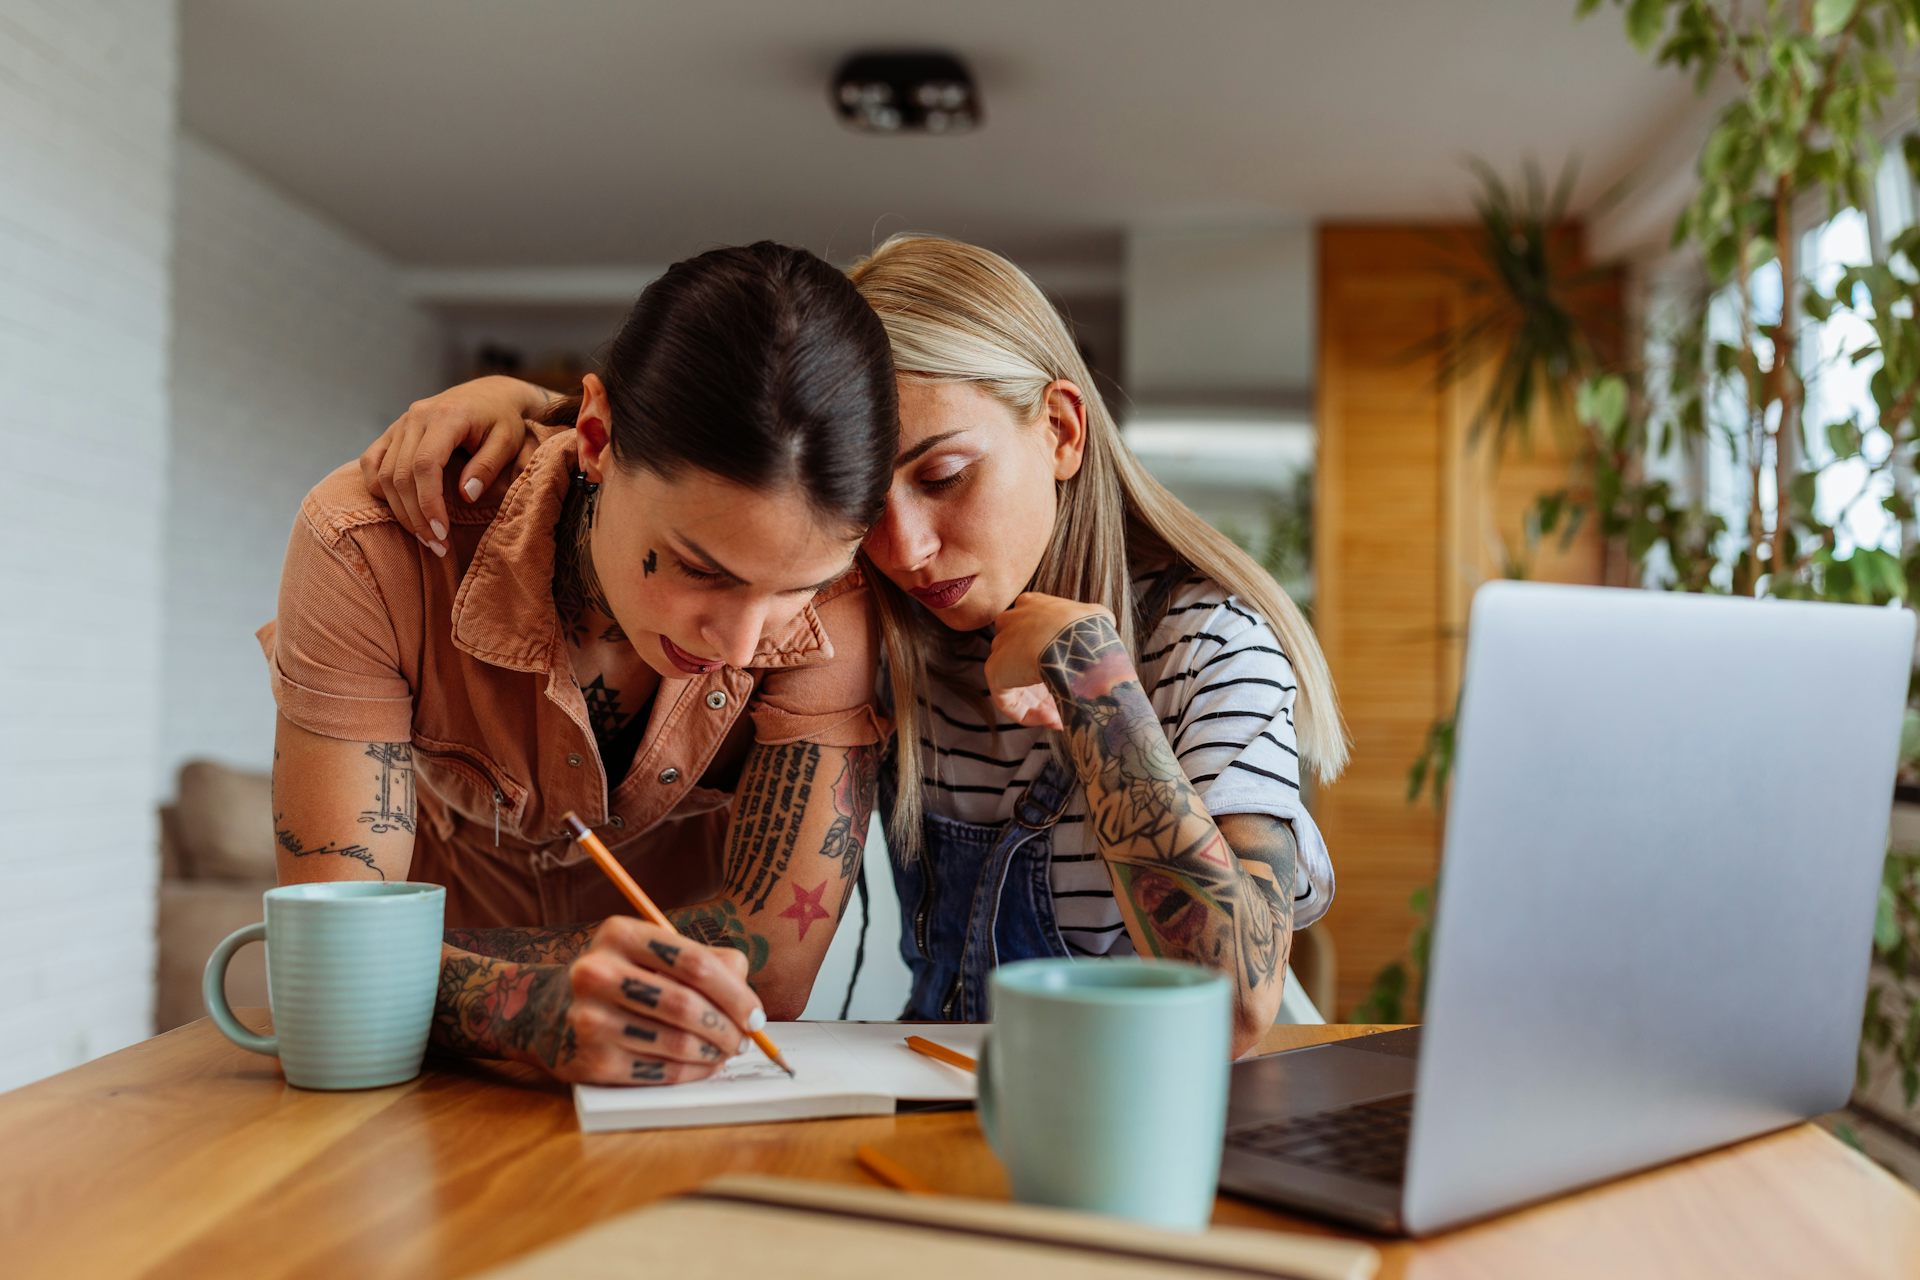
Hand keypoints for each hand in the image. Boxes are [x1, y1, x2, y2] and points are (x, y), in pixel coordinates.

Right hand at [358, 376, 546, 554]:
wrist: (489, 395)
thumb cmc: (503, 421)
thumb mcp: (509, 441)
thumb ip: (488, 466)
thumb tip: (465, 495)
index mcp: (447, 416)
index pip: (425, 465)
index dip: (429, 503)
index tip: (441, 533)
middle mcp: (416, 417)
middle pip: (401, 475)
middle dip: (415, 516)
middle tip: (436, 546)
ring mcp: (400, 423)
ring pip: (384, 474)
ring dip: (400, 511)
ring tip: (424, 536)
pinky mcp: (392, 432)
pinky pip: (371, 463)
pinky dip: (379, 489)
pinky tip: (399, 510)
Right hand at [548, 916, 761, 1085]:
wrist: (543, 1011)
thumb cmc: (618, 979)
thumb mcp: (650, 953)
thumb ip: (706, 963)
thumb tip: (749, 998)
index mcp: (620, 934)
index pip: (695, 963)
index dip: (736, 993)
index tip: (756, 1015)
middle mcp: (598, 973)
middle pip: (686, 1004)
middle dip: (728, 1027)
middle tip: (744, 1040)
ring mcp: (589, 1019)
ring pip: (676, 1042)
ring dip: (713, 1053)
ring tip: (724, 1052)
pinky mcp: (589, 1061)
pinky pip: (658, 1071)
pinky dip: (691, 1072)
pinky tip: (700, 1066)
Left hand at [985, 593, 1113, 730]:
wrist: (1073, 640)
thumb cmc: (1087, 628)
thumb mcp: (1096, 615)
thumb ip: (1092, 619)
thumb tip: (1102, 625)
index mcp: (1031, 606)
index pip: (1035, 634)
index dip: (1053, 658)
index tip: (1070, 677)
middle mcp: (1011, 623)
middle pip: (1024, 659)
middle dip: (1044, 685)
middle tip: (1064, 704)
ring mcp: (1000, 647)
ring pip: (1017, 682)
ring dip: (1039, 703)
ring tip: (1061, 719)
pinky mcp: (995, 671)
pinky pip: (1008, 699)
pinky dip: (1027, 714)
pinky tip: (1053, 721)